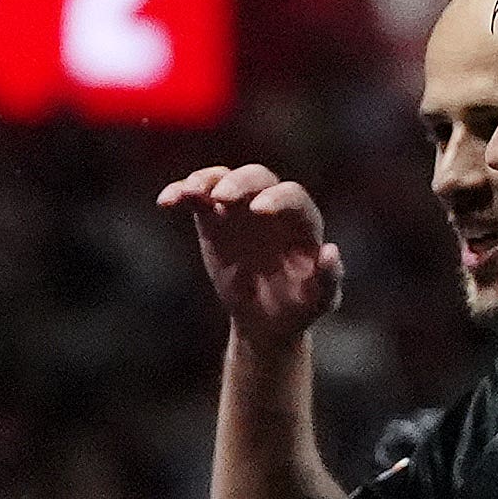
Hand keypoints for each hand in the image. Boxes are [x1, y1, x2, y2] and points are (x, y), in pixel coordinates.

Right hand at [155, 161, 343, 340]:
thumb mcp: (320, 302)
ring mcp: (241, 210)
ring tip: (189, 193)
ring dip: (206, 180)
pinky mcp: (213, 219)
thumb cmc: (299, 307)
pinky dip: (182, 193)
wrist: (266, 320)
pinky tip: (167, 201)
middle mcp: (272, 207)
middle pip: (258, 178)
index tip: (258, 211)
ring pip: (224, 179)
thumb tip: (330, 251)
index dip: (276, 199)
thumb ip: (329, 279)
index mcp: (302, 222)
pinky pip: (197, 198)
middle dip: (240, 183)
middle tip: (222, 197)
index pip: (292, 196)